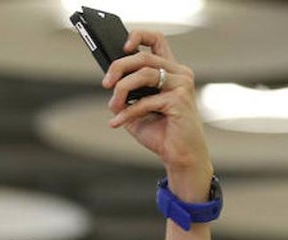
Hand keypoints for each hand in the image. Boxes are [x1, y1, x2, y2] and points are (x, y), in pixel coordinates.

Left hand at [104, 30, 211, 182]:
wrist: (179, 155)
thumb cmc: (160, 132)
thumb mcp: (135, 111)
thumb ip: (125, 95)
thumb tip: (109, 83)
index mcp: (170, 70)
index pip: (157, 41)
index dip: (139, 36)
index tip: (122, 47)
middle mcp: (179, 73)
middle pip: (143, 57)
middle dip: (119, 68)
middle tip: (105, 83)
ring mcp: (181, 84)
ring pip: (144, 74)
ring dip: (121, 90)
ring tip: (113, 106)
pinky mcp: (179, 100)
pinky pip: (145, 101)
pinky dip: (127, 112)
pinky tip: (116, 123)